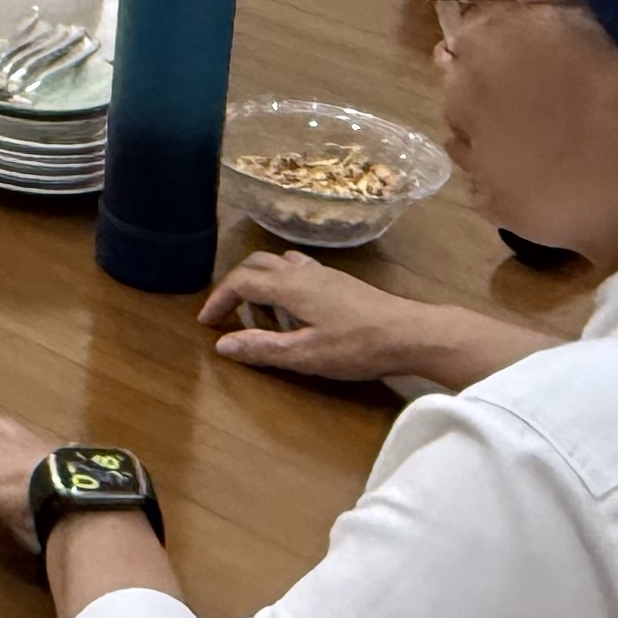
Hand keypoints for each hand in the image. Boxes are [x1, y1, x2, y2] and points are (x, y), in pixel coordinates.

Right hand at [200, 252, 540, 389]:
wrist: (411, 333)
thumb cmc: (358, 346)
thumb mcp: (306, 355)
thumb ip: (262, 348)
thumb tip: (222, 344)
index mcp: (289, 286)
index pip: (241, 282)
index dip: (219, 299)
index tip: (206, 321)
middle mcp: (302, 271)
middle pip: (256, 264)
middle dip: (234, 284)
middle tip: (226, 312)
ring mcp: (324, 273)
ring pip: (278, 263)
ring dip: (259, 280)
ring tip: (257, 309)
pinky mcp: (340, 281)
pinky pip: (298, 269)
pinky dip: (281, 281)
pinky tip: (294, 306)